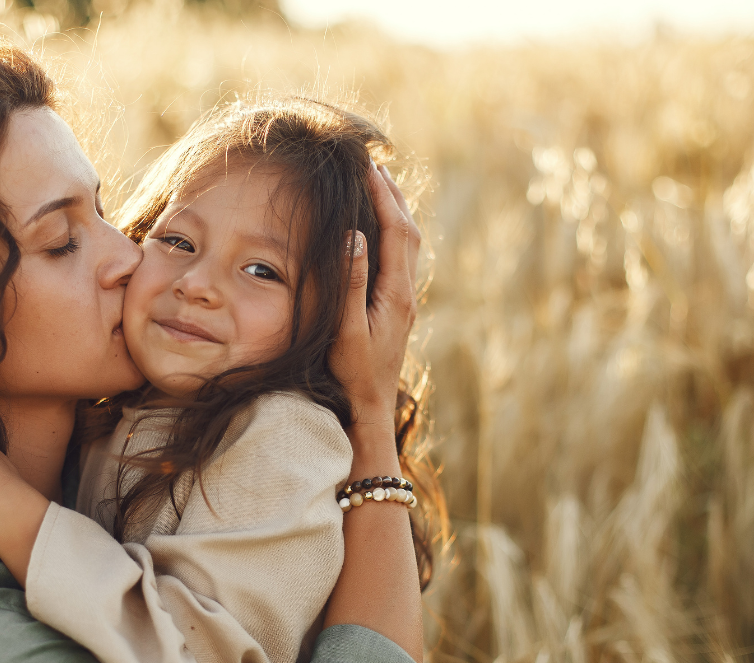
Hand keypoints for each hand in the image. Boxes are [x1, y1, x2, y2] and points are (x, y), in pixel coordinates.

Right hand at [328, 162, 420, 432]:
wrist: (370, 406)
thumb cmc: (353, 372)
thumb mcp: (345, 329)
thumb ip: (351, 283)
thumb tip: (355, 236)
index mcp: (396, 292)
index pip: (395, 232)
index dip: (384, 196)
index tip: (369, 167)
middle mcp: (406, 293)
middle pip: (408, 231)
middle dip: (393, 195)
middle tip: (375, 165)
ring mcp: (404, 301)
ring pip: (408, 244)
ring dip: (395, 211)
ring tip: (379, 186)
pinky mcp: (397, 307)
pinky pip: (401, 257)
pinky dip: (392, 232)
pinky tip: (378, 230)